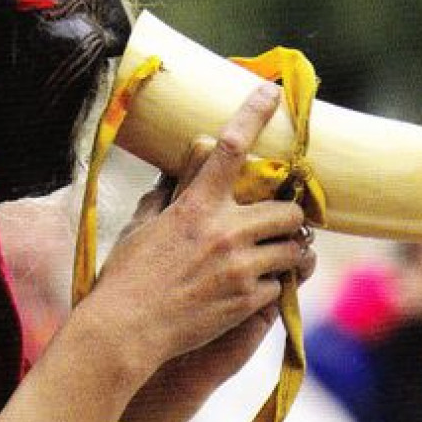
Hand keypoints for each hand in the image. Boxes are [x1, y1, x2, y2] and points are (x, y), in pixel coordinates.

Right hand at [85, 81, 309, 374]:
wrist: (127, 330)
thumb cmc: (128, 274)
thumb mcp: (144, 222)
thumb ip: (176, 185)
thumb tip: (195, 149)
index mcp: (196, 206)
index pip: (230, 147)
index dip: (254, 113)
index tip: (271, 91)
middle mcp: (225, 232)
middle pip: (288, 209)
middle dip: (291, 215)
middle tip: (283, 221)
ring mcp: (240, 268)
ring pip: (294, 248)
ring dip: (290, 249)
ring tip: (278, 254)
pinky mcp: (248, 301)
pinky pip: (281, 284)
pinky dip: (273, 284)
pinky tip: (256, 287)